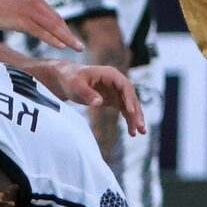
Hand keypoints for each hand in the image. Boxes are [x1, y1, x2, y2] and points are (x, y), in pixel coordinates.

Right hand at [0, 0, 85, 52]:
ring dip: (66, 38)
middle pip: (57, 21)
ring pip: (53, 26)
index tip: (71, 39)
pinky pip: (41, 31)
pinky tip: (61, 46)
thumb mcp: (10, 10)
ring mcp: (28, 9)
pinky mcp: (20, 18)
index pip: (53, 15)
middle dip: (69, 34)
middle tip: (80, 47)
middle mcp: (34, 1)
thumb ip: (22, 15)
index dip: (63, 29)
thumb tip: (28, 25)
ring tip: (77, 49)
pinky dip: (52, 39)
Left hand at [26, 60, 146, 134]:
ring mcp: (116, 91)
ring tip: (140, 132)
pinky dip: (129, 120)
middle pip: (131, 97)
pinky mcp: (114, 100)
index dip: (129, 98)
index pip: (125, 86)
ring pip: (130, 105)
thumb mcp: (76, 85)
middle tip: (140, 126)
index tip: (130, 111)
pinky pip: (125, 111)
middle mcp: (117, 82)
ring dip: (136, 118)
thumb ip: (87, 93)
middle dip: (136, 112)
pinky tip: (132, 132)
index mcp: (110, 74)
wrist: (66, 80)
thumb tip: (99, 102)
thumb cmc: (70, 79)